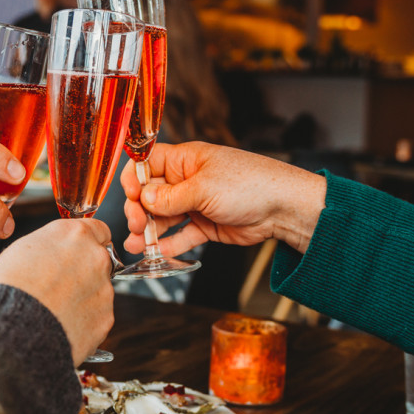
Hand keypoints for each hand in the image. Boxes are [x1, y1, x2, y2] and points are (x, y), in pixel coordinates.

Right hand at [0, 219, 114, 365]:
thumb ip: (50, 246)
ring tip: (54, 311)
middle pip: (100, 262)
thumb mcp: (22, 249)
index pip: (99, 230)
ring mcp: (104, 290)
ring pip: (99, 292)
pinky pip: (97, 318)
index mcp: (76, 235)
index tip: (79, 254)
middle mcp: (96, 258)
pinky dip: (83, 323)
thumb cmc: (8, 289)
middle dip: (85, 273)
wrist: (13, 329)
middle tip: (59, 288)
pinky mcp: (105, 319)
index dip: (86, 244)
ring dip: (83, 299)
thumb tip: (54, 254)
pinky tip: (61, 325)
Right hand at [119, 142, 326, 256]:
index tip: (131, 195)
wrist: (283, 208)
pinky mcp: (206, 225)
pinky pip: (181, 235)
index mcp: (186, 160)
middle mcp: (188, 180)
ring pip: (164, 217)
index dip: (135, 179)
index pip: (148, 163)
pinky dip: (168, 244)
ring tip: (138, 245)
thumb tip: (144, 198)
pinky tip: (156, 253)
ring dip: (149, 231)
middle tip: (137, 225)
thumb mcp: (205, 188)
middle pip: (151, 194)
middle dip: (139, 210)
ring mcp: (196, 203)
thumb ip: (171, 196)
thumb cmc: (251, 184)